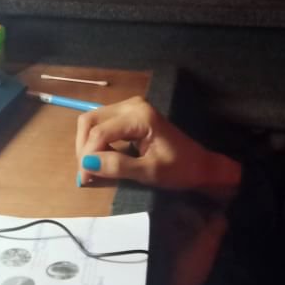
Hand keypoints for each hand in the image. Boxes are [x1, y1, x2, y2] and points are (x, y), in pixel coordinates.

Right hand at [75, 95, 240, 199]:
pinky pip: (103, 123)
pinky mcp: (129, 114)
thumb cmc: (180, 170)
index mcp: (139, 116)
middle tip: (86, 174)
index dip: (87, 156)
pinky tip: (101, 159)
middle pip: (90, 121)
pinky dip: (96, 141)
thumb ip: (118, 167)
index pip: (99, 132)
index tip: (85, 180)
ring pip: (93, 120)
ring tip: (92, 168)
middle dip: (84, 148)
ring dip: (88, 144)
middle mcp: (132, 105)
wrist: (201, 165)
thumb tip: (86, 164)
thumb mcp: (149, 173)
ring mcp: (130, 107)